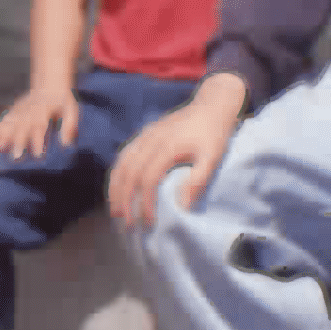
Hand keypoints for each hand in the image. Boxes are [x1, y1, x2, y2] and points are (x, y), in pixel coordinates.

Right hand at [0, 86, 78, 160]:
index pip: (40, 126)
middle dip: (19, 142)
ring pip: (11, 122)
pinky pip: (5, 118)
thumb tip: (66, 143)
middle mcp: (31, 109)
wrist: (50, 82)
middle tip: (16, 157)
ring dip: (4, 135)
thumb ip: (69, 125)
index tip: (37, 154)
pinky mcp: (15, 108)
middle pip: (23, 127)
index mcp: (46, 110)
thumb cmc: (63, 99)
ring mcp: (22, 108)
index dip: (38, 140)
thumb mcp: (71, 109)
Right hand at [107, 77, 245, 226]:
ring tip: (116, 211)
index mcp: (167, 147)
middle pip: (129, 174)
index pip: (148, 180)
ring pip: (121, 165)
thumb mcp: (213, 157)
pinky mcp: (144, 134)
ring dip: (116, 189)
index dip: (145, 202)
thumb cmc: (215, 134)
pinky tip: (118, 188)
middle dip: (125, 201)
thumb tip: (181, 206)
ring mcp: (145, 136)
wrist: (213, 105)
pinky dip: (117, 174)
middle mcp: (150, 140)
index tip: (148, 222)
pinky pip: (123, 156)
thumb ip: (198, 180)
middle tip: (126, 224)